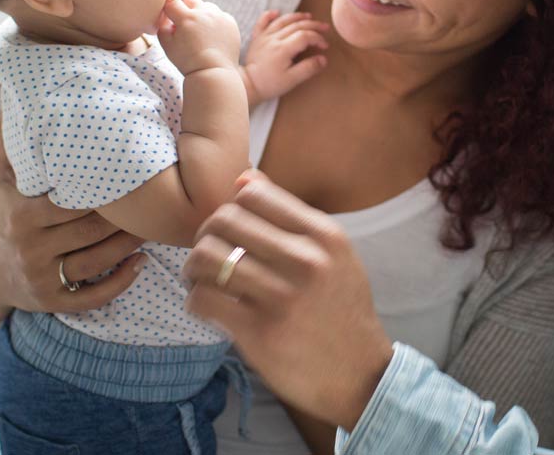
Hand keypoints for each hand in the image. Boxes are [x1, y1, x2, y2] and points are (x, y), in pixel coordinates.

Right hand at [0, 122, 147, 314]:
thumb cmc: (6, 208)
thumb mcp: (2, 175)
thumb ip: (12, 137)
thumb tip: (14, 88)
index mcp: (21, 213)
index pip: (70, 199)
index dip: (104, 186)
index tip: (133, 169)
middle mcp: (30, 246)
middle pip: (90, 228)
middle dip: (126, 213)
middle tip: (160, 194)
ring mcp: (42, 277)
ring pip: (98, 259)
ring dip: (131, 243)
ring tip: (158, 224)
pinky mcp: (54, 302)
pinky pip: (93, 296)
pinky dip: (120, 281)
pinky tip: (142, 263)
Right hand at [156, 0, 240, 74]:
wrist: (213, 73)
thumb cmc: (188, 62)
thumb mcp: (167, 45)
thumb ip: (163, 26)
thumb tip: (166, 16)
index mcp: (186, 18)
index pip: (171, 0)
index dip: (166, 1)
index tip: (166, 5)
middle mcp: (204, 13)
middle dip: (185, 8)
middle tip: (184, 24)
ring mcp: (219, 17)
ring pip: (206, 6)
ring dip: (201, 14)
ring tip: (200, 32)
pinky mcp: (231, 22)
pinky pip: (220, 15)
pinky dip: (215, 22)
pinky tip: (212, 36)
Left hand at [183, 171, 394, 429]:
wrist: (360, 375)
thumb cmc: (340, 311)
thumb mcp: (334, 256)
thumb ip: (292, 218)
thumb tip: (243, 179)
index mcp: (325, 236)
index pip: (254, 194)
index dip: (230, 208)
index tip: (228, 230)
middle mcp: (306, 261)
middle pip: (225, 221)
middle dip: (205, 236)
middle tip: (206, 256)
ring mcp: (282, 297)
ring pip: (207, 257)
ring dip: (194, 268)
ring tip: (200, 280)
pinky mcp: (260, 332)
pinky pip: (204, 299)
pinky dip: (195, 300)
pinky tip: (206, 306)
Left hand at [241, 10, 329, 102]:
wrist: (248, 85)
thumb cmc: (270, 84)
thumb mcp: (292, 80)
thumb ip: (308, 68)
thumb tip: (323, 59)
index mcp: (283, 49)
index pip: (305, 36)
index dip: (317, 38)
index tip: (324, 45)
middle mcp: (274, 39)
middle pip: (297, 25)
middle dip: (313, 25)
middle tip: (324, 27)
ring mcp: (264, 37)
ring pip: (282, 20)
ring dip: (297, 16)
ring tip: (309, 16)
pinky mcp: (257, 38)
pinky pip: (262, 22)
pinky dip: (269, 15)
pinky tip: (277, 12)